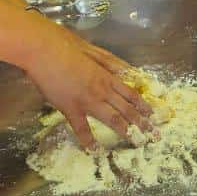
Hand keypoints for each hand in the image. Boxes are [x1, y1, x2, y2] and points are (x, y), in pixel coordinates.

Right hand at [23, 24, 153, 144]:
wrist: (43, 49)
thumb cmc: (66, 45)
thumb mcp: (94, 50)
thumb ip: (112, 62)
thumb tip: (128, 71)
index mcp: (107, 76)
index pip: (131, 94)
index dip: (143, 106)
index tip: (153, 115)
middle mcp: (102, 90)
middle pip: (127, 109)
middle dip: (142, 123)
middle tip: (153, 135)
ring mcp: (87, 100)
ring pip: (112, 119)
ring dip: (127, 131)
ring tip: (137, 142)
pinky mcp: (70, 108)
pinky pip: (81, 127)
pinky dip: (88, 140)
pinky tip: (95, 150)